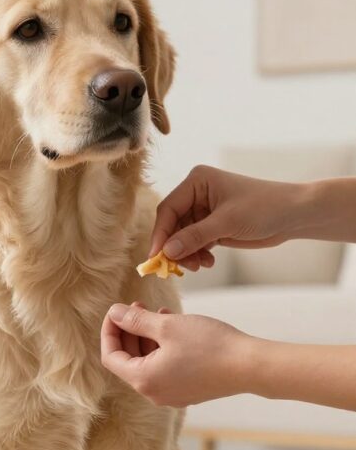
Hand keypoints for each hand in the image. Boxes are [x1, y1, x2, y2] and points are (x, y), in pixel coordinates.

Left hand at [100, 302, 251, 406]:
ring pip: (148, 362)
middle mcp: (154, 393)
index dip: (109, 331)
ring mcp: (171, 394)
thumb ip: (136, 320)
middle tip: (137, 305)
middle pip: (128, 360)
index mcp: (143, 380)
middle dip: (129, 331)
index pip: (111, 356)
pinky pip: (165, 368)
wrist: (249, 366)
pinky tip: (173, 326)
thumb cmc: (208, 344)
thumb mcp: (167, 326)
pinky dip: (162, 347)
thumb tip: (114, 313)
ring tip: (156, 311)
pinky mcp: (187, 391)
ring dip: (147, 336)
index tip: (116, 311)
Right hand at [149, 165, 307, 268]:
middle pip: (173, 225)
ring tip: (200, 265)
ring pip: (182, 237)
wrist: (293, 215)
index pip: (168, 209)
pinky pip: (195, 243)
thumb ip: (195, 236)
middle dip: (175, 247)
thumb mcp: (227, 222)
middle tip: (178, 268)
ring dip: (187, 254)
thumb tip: (167, 251)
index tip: (156, 257)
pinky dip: (197, 254)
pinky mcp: (213, 226)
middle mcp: (197, 194)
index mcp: (197, 181)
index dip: (161, 234)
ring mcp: (204, 211)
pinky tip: (208, 262)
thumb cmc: (263, 208)